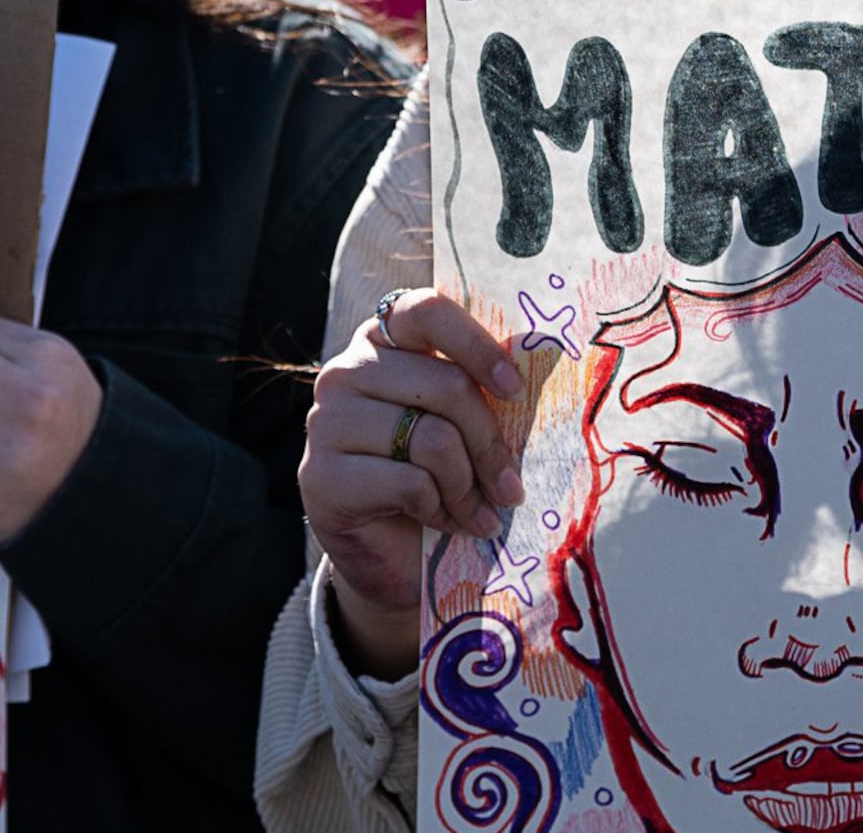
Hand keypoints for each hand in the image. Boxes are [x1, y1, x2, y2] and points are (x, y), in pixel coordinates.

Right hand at [299, 289, 523, 677]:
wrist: (388, 551)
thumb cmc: (434, 473)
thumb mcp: (463, 422)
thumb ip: (486, 386)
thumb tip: (542, 352)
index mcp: (381, 339)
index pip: (427, 311)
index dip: (477, 345)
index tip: (514, 389)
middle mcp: (345, 371)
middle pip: (446, 385)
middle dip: (491, 444)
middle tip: (511, 486)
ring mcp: (326, 422)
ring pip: (433, 439)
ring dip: (469, 486)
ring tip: (481, 512)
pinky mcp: (321, 477)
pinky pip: (410, 483)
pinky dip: (442, 510)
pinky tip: (444, 521)